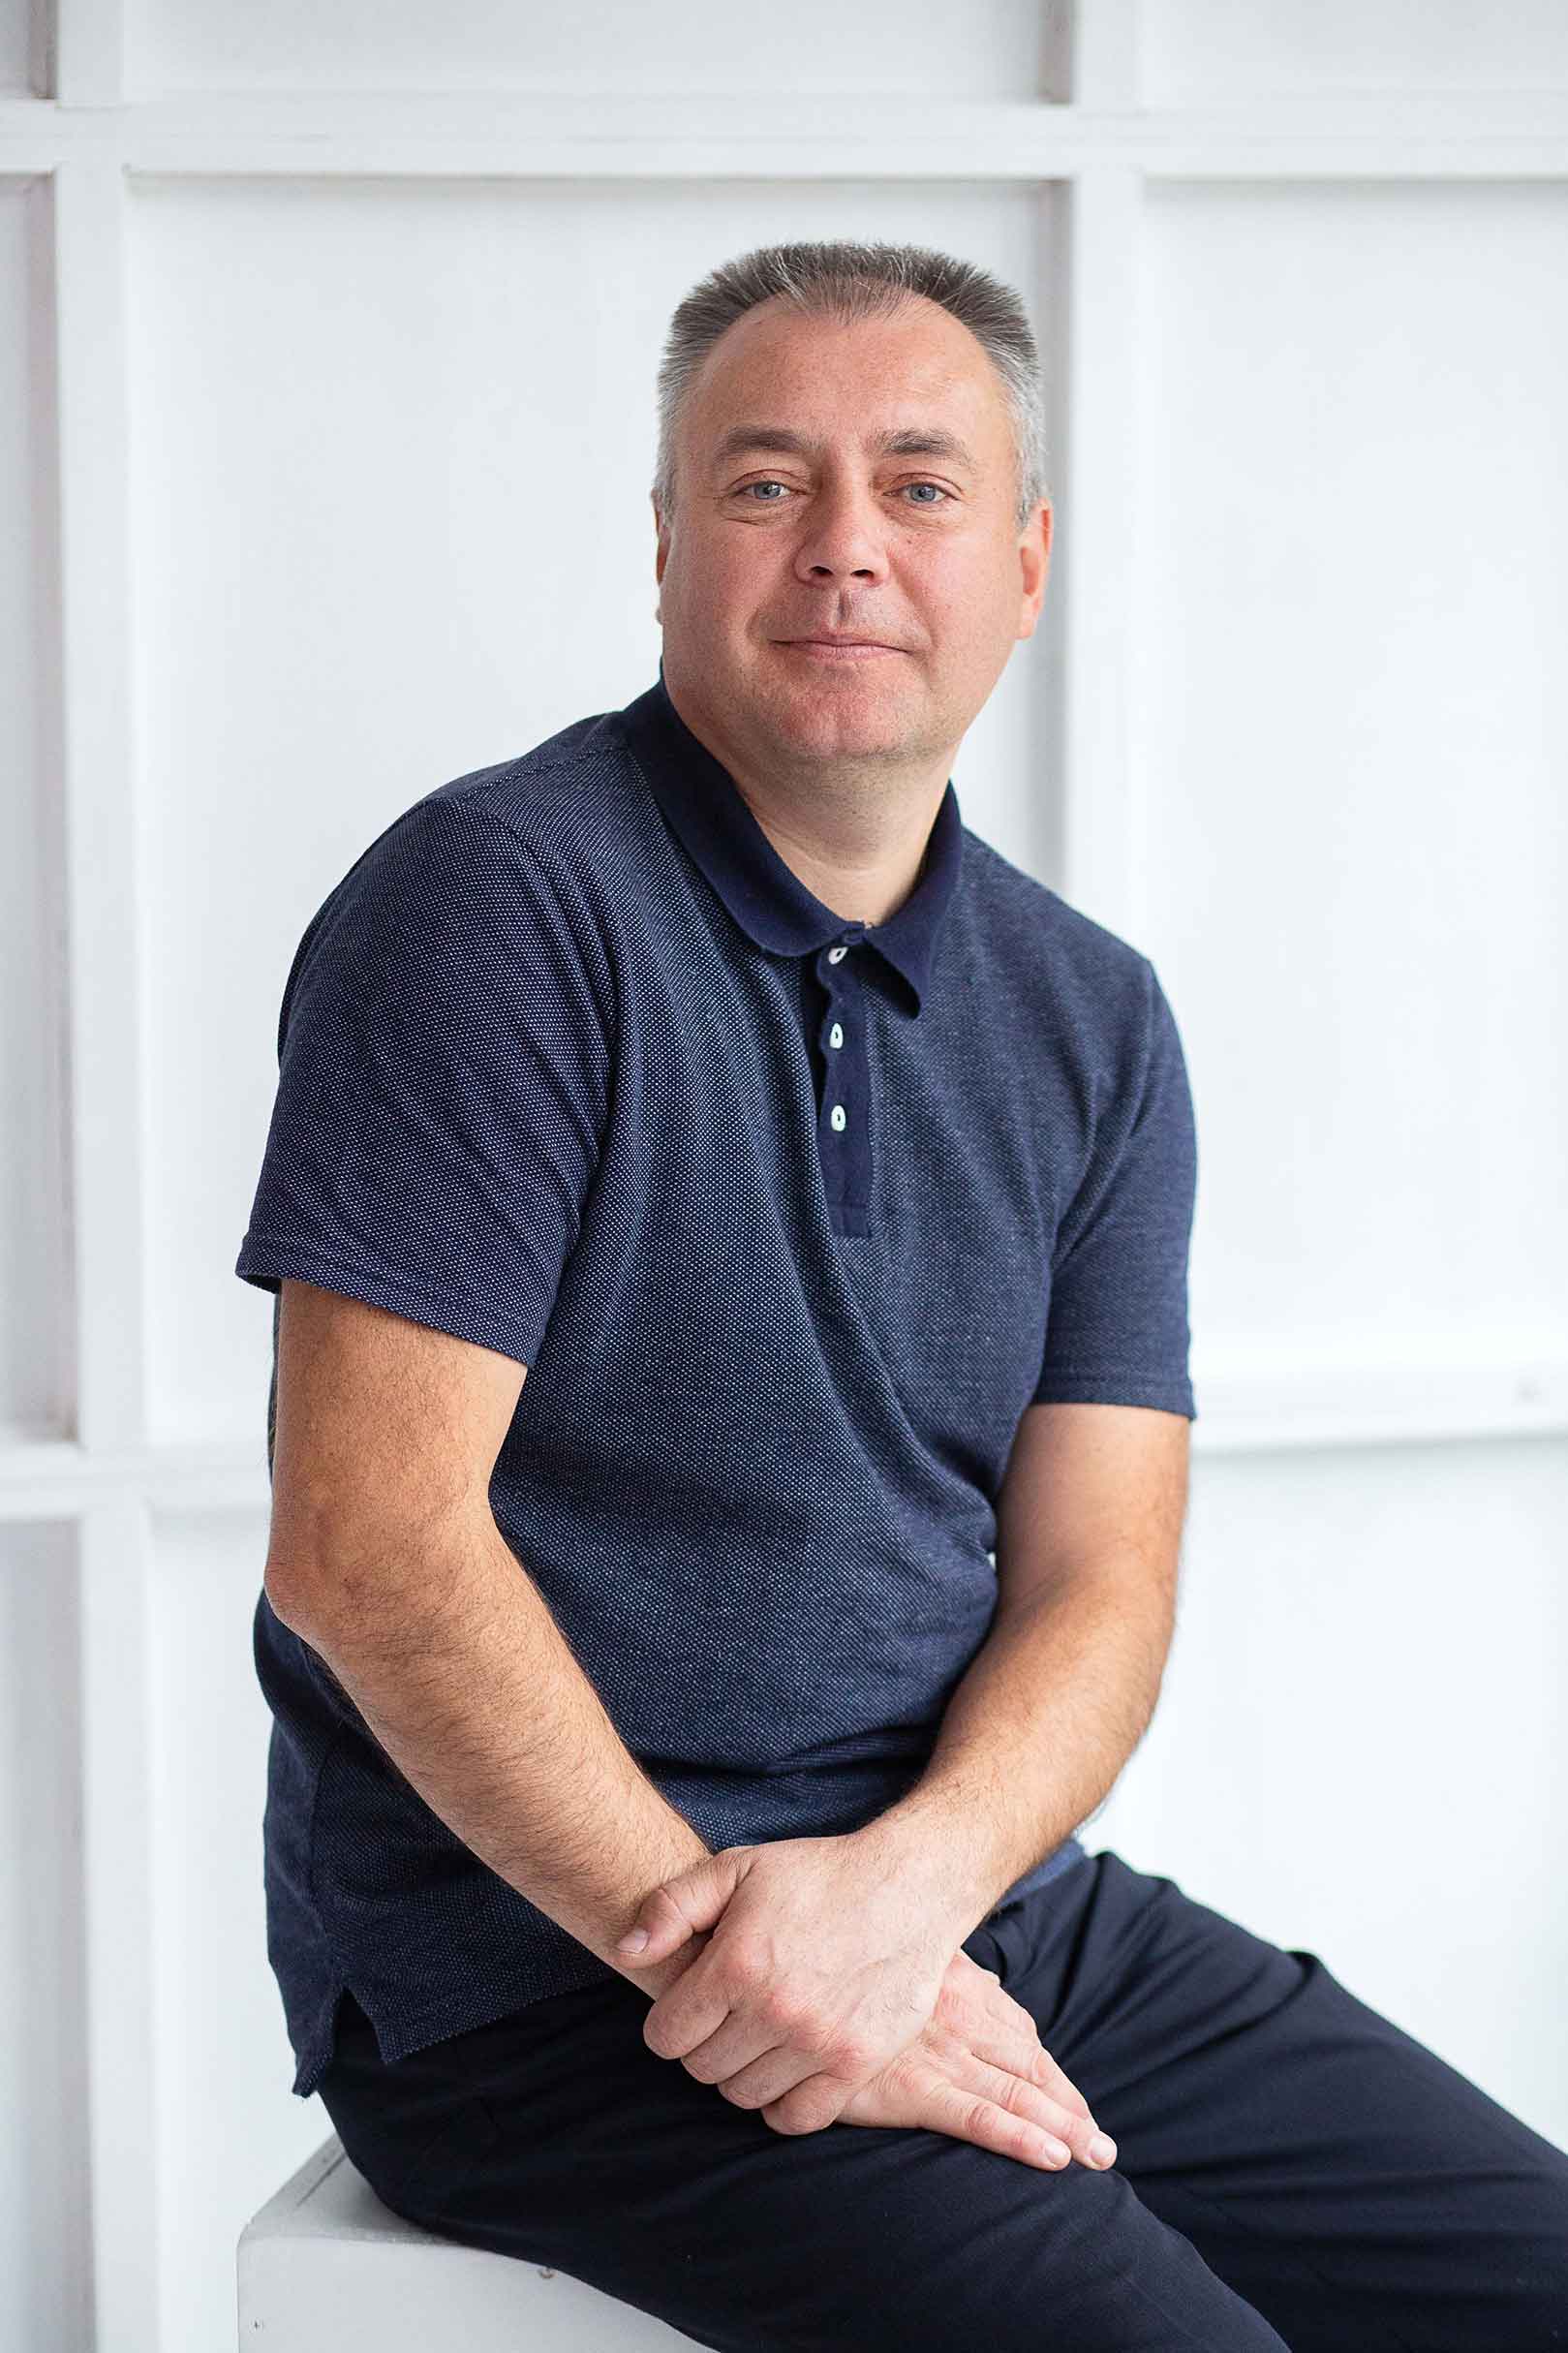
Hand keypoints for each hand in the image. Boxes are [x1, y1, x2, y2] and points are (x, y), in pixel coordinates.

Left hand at [619, 1835, 962, 2134]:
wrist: (909, 1887)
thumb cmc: (817, 1875)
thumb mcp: (738, 1868)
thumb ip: (672, 1906)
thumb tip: (626, 1952)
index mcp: (737, 1964)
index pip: (666, 2037)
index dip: (671, 2023)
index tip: (692, 2006)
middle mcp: (774, 2010)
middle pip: (702, 2070)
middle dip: (705, 2045)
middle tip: (729, 2016)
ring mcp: (818, 2042)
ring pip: (744, 2096)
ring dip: (743, 2072)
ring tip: (760, 2035)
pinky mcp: (856, 2064)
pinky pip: (796, 2118)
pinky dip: (783, 2103)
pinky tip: (787, 2066)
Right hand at [837, 1944, 1116, 2172]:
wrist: (804, 1970)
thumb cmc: (853, 1960)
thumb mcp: (910, 1958)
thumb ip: (950, 1974)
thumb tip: (989, 1986)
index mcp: (963, 1988)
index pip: (1021, 2038)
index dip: (1052, 2078)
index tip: (1076, 2108)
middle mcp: (963, 2020)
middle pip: (1030, 2070)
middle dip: (1070, 2111)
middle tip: (1103, 2149)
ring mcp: (942, 2054)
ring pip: (1018, 2095)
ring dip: (1063, 2129)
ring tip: (1095, 2159)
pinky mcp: (913, 2087)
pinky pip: (978, 2116)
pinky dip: (1019, 2137)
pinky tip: (1052, 2158)